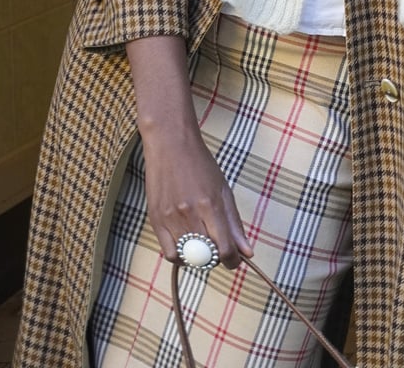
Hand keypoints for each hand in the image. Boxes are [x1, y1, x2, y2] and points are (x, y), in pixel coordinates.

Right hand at [140, 121, 252, 269]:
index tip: (235, 260)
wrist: (170, 144)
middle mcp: (190, 214)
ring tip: (203, 243)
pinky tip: (187, 245)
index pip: (225, 249)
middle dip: (217, 258)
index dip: (233, 260)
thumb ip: (234, 223)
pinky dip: (181, 256)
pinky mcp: (155, 220)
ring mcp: (170, 218)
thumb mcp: (223, 189)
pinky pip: (169, 253)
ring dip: (199, 257)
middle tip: (220, 249)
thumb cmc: (200, 163)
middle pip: (207, 256)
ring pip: (188, 258)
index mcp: (211, 205)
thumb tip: (248, 252)